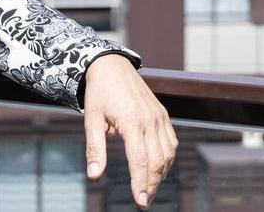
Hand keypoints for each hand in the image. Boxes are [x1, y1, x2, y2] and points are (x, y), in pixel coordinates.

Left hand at [82, 54, 176, 209]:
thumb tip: (94, 176)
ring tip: (150, 188)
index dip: (141, 184)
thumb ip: (94, 149)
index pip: (140, 161)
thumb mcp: (91, 120)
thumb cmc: (99, 93)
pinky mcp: (163, 115)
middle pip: (157, 161)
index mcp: (132, 123)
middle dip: (152, 185)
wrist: (112, 66)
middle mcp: (150, 121)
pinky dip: (168, 158)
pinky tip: (159, 168)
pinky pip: (171, 142)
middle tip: (143, 201)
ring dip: (161, 174)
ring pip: (168, 154)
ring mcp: (159, 117)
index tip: (140, 202)